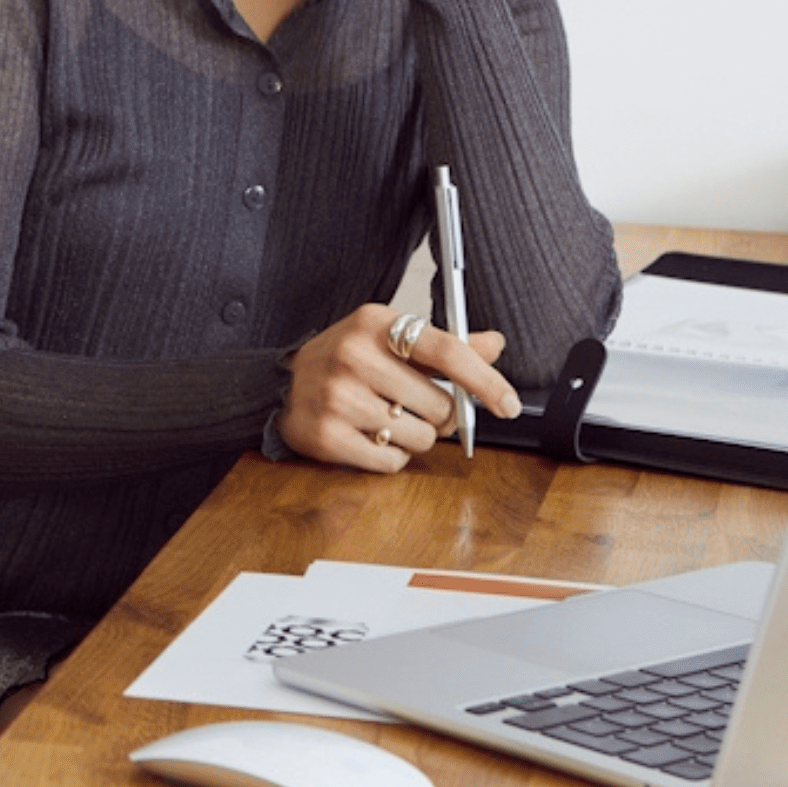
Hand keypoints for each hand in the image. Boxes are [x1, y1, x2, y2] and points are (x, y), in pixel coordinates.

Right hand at [278, 302, 519, 472]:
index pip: (447, 352)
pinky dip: (391, 457)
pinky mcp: (325, 435)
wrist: (279, 385)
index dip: (486, 381)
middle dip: (439, 416)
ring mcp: (337, 397)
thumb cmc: (344, 360)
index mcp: (374, 323)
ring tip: (386, 420)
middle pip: (440, 405)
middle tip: (416, 407)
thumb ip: (445, 345)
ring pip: (420, 438)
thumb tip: (494, 345)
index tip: (508, 405)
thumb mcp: (389, 338)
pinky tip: (370, 437)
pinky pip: (391, 463)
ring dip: (414, 437)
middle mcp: (353, 356)